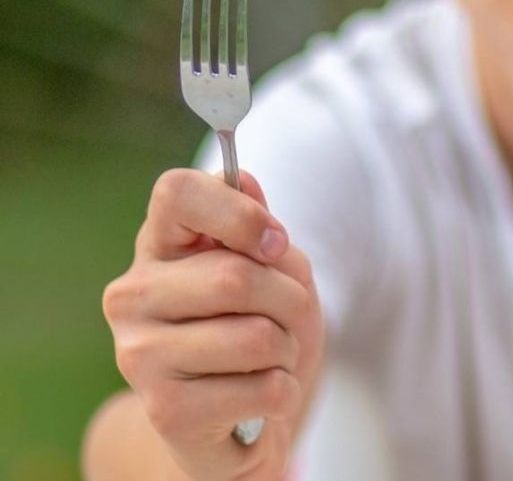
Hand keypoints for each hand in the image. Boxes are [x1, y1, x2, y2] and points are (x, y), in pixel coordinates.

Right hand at [102, 169, 323, 480]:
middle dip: (291, 300)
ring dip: (289, 350)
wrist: (238, 420)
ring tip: (269, 360)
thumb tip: (243, 179)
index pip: (177, 192)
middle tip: (287, 320)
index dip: (239, 212)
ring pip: (258, 337)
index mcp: (157, 246)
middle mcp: (132, 296)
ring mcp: (140, 355)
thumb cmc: (259, 329)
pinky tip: (257, 398)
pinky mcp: (165, 410)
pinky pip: (266, 387)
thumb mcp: (276, 271)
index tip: (275, 244)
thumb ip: (262, 230)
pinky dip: (285, 392)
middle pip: (237, 276)